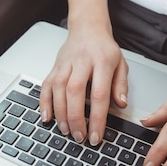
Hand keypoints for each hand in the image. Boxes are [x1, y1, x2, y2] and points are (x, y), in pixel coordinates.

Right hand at [39, 26, 128, 144]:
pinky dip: (44, 102)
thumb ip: (121, 85)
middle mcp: (81, 62)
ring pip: (58, 89)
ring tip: (66, 130)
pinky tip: (46, 117)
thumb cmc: (104, 49)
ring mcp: (65, 64)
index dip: (97, 117)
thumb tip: (121, 104)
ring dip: (60, 113)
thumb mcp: (121, 64)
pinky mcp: (54, 67)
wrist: (87, 28)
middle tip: (79, 137)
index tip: (97, 136)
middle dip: (76, 118)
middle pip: (75, 92)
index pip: (99, 93)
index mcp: (102, 62)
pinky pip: (46, 85)